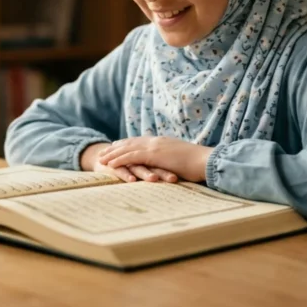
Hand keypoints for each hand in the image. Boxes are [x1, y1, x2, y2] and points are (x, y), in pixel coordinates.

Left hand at [97, 137, 211, 182]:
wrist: (206, 161)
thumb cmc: (198, 164)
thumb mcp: (182, 160)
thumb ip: (172, 160)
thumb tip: (170, 165)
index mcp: (163, 142)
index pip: (140, 141)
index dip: (127, 144)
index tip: (116, 146)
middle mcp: (156, 141)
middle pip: (130, 143)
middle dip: (115, 148)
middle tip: (103, 152)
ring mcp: (155, 146)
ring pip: (128, 149)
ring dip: (113, 154)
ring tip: (100, 159)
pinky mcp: (154, 154)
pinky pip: (132, 156)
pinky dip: (119, 159)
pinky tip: (110, 164)